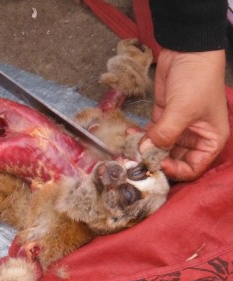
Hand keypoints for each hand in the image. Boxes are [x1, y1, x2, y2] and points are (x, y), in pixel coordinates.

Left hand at [141, 49, 229, 180]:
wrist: (187, 51)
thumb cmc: (197, 80)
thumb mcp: (182, 111)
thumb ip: (164, 135)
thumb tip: (144, 153)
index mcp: (210, 140)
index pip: (193, 167)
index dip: (175, 170)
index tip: (157, 164)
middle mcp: (195, 137)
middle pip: (174, 159)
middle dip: (155, 160)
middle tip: (136, 161)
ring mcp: (178, 127)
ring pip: (160, 147)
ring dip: (145, 149)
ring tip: (129, 148)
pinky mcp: (164, 117)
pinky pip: (151, 134)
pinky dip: (141, 136)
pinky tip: (130, 135)